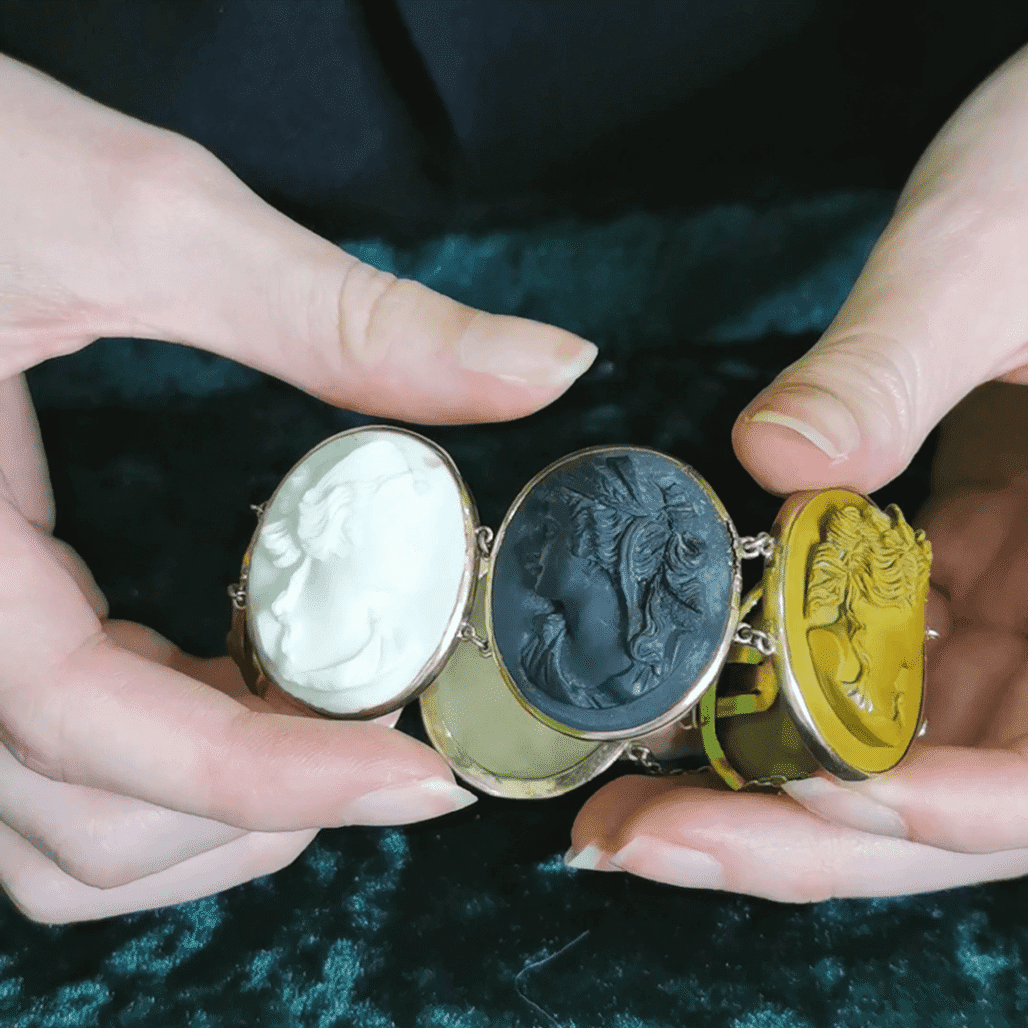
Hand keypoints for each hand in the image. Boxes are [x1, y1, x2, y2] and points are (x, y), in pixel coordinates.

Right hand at [0, 55, 596, 922]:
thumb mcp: (144, 219)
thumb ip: (351, 318)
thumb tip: (550, 366)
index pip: (93, 727)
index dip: (272, 776)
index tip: (426, 779)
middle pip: (79, 824)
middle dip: (255, 816)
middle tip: (398, 748)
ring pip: (51, 832)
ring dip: (204, 820)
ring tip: (331, 742)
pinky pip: (43, 764)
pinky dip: (158, 771)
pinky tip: (237, 692)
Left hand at [568, 44, 1027, 898]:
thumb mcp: (998, 252)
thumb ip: (897, 359)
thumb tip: (773, 452)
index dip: (947, 811)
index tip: (804, 798)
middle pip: (951, 787)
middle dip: (797, 830)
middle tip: (638, 841)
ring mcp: (1020, 606)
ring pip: (895, 742)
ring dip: (761, 779)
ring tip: (624, 800)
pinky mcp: (957, 568)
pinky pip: (866, 663)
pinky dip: (775, 690)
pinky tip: (681, 696)